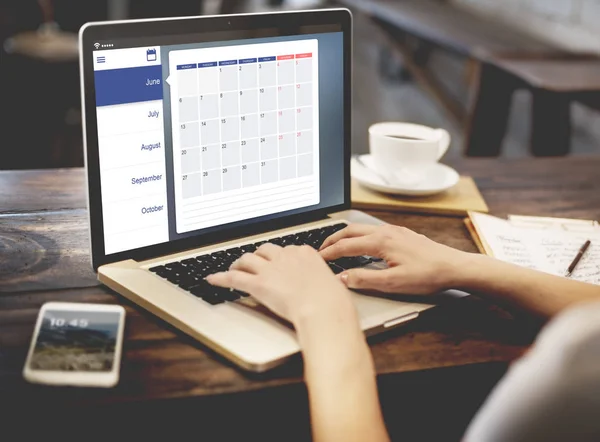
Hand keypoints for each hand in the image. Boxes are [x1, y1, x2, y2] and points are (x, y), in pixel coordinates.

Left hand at [207, 244, 356, 326]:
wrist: (323, 308)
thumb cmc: (331, 300)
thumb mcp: (331, 283)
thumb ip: (322, 280)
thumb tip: (323, 287)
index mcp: (304, 253)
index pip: (287, 249)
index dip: (279, 257)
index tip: (277, 262)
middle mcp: (285, 257)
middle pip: (265, 250)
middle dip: (258, 255)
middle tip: (254, 262)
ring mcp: (270, 269)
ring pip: (247, 259)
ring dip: (239, 263)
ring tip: (234, 267)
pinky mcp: (258, 284)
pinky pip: (234, 278)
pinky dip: (221, 278)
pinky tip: (213, 279)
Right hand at [320, 224, 472, 294]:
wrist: (454, 267)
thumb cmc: (427, 275)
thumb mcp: (393, 283)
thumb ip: (364, 279)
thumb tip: (341, 278)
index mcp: (381, 241)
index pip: (346, 246)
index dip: (329, 253)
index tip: (317, 260)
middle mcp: (385, 231)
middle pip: (350, 231)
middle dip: (332, 239)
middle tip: (320, 250)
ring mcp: (394, 230)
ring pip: (361, 228)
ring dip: (345, 236)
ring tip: (336, 245)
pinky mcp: (402, 233)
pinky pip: (373, 230)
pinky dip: (359, 235)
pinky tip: (361, 244)